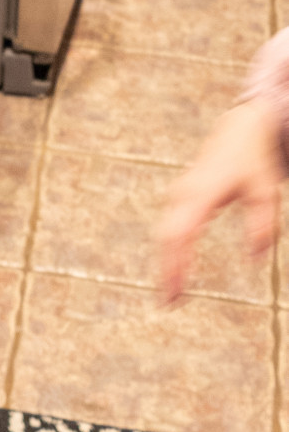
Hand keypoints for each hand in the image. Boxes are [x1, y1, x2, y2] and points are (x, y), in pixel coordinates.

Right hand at [158, 98, 282, 303]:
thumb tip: (254, 259)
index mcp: (201, 193)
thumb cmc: (254, 160)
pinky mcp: (182, 196)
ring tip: (169, 293)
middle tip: (167, 304)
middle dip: (164, 269)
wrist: (242, 128)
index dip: (173, 265)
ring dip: (165, 261)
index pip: (179, 235)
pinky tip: (175, 268)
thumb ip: (261, 227)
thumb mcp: (266, 193)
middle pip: (165, 237)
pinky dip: (169, 248)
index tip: (173, 292)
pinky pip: (170, 225)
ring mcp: (180, 193)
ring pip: (164, 232)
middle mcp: (183, 194)